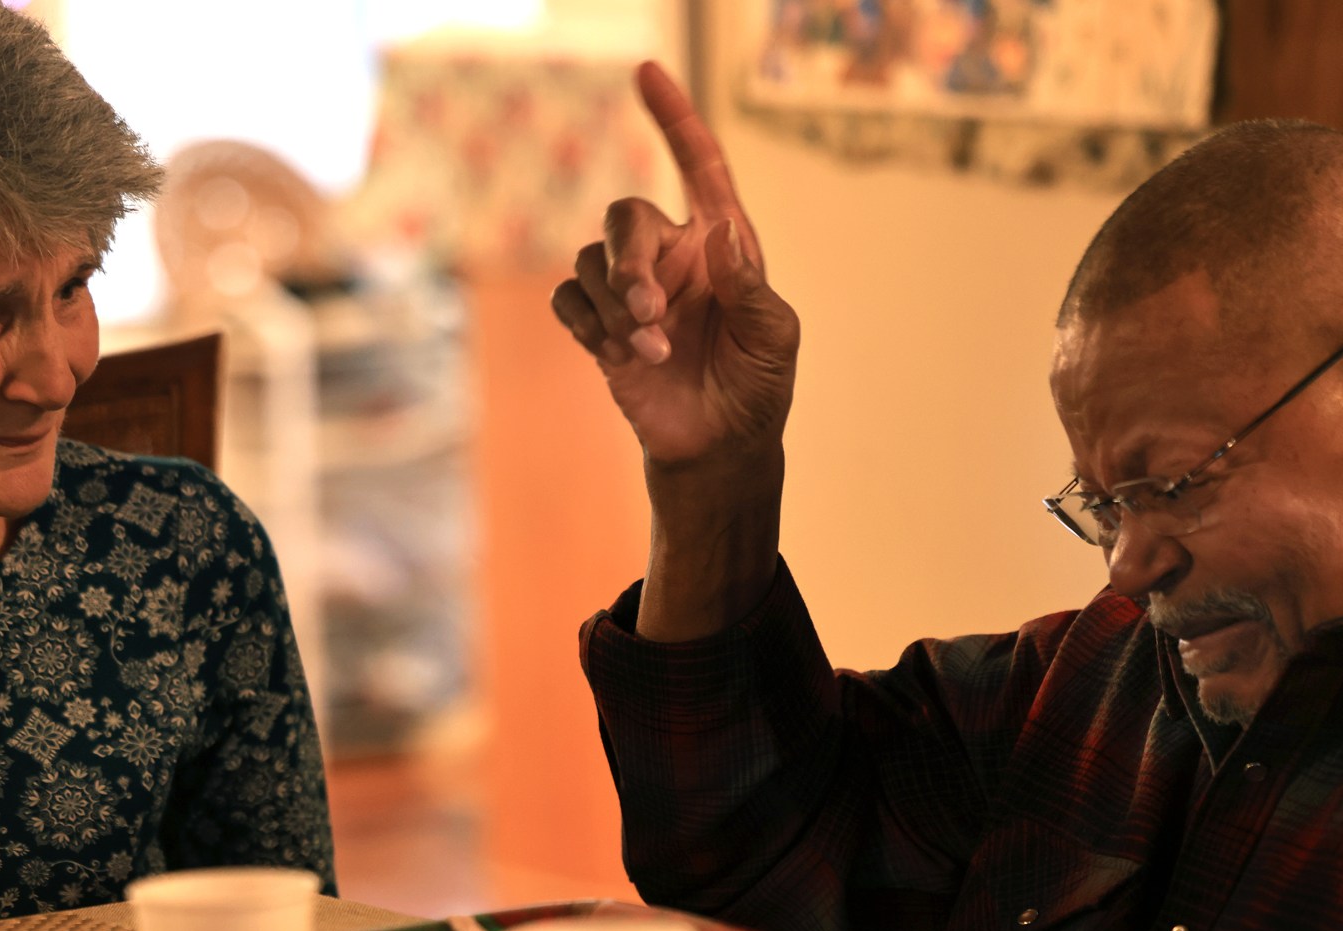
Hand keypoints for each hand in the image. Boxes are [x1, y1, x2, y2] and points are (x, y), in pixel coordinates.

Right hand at [550, 62, 799, 471]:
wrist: (718, 447)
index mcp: (721, 244)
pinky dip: (587, 323)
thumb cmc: (756, 388)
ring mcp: (632, 290)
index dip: (674, 118)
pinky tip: (618, 354)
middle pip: (625, 217)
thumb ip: (747, 286)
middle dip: (629, 260)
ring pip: (590, 260)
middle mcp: (672, 255)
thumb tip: (716, 232)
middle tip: (649, 310)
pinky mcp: (601, 326)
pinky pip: (569, 300)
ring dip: (615, 306)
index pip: (698, 166)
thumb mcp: (773, 338)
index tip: (647, 72)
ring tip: (649, 350)